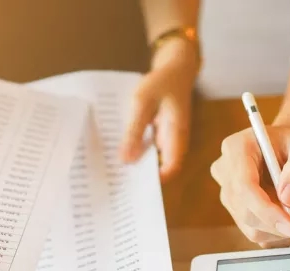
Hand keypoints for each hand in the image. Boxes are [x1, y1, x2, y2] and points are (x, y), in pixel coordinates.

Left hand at [118, 38, 197, 181]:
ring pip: (154, 157)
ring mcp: (169, 137)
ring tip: (113, 166)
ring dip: (137, 160)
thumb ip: (134, 131)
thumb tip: (126, 160)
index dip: (154, 181)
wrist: (175, 67)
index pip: (170, 168)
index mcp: (176, 135)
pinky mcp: (162, 131)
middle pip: (161, 166)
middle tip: (116, 179)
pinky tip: (119, 146)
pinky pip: (150, 145)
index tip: (131, 185)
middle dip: (140, 173)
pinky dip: (136, 147)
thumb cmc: (161, 83)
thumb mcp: (142, 103)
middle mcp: (175, 141)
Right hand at [211, 121, 289, 247]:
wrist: (289, 145)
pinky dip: (278, 233)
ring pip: (250, 226)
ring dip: (281, 231)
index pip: (244, 186)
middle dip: (279, 225)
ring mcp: (227, 191)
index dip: (266, 211)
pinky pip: (255, 231)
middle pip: (245, 210)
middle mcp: (225, 170)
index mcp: (237, 148)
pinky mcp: (236, 208)